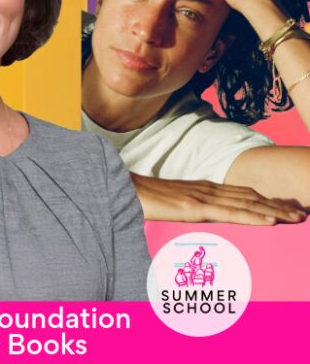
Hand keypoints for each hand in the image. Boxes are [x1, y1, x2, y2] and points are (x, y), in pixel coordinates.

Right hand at [132, 173, 307, 224]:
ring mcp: (201, 197)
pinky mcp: (194, 207)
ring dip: (274, 210)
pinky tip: (269, 221)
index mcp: (202, 189)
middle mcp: (206, 189)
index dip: (266, 199)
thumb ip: (184, 208)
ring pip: (246, 204)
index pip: (241, 193)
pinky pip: (229, 213)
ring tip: (296, 217)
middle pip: (250, 196)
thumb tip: (192, 217)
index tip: (285, 207)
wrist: (119, 189)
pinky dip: (252, 216)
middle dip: (278, 205)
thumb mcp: (168, 204)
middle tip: (302, 212)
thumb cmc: (139, 198)